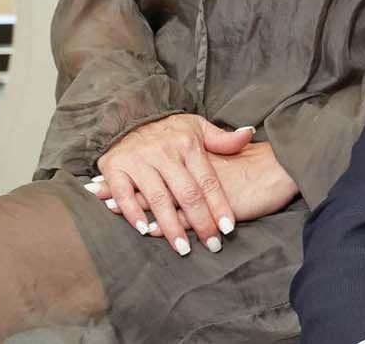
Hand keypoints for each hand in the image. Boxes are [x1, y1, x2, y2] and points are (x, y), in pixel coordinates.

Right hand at [88, 133, 297, 233]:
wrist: (129, 115)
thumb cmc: (169, 129)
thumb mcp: (197, 127)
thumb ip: (222, 138)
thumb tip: (248, 133)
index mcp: (187, 144)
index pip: (207, 181)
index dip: (219, 205)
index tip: (229, 228)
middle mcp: (164, 152)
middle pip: (186, 193)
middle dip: (201, 222)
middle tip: (212, 245)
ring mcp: (139, 160)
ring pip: (157, 198)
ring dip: (171, 226)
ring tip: (183, 249)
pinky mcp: (115, 167)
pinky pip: (124, 194)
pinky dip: (132, 213)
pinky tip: (144, 231)